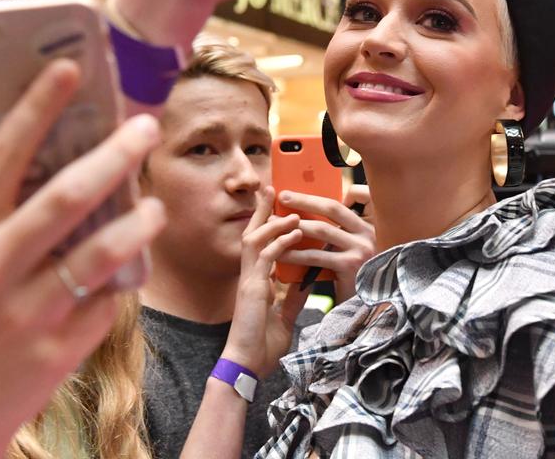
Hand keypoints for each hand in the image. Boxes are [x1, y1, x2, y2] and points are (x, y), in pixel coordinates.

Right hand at [0, 60, 165, 458]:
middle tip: (145, 126)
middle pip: (63, 199)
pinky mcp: (60, 349)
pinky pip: (105, 301)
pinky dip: (121, 278)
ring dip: (138, 222)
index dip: (37, 110)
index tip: (69, 69)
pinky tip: (128, 265)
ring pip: (99, 254)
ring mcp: (28, 313)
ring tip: (155, 204)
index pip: (1, 159)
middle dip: (111, 156)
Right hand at [222, 187, 307, 378]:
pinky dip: (279, 242)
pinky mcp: (251, 287)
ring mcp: (249, 280)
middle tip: (272, 188)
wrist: (248, 366)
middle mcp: (250, 276)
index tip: (281, 208)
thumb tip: (307, 282)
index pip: (262, 245)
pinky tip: (293, 232)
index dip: (270, 225)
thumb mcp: (284, 317)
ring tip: (293, 210)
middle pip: (253, 233)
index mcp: (257, 282)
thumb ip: (292, 298)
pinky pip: (264, 257)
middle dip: (262, 211)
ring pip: (255, 239)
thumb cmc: (261, 346)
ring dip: (274, 222)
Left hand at [275, 184, 374, 302]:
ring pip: (321, 231)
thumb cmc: (352, 277)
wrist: (364, 308)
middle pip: (332, 208)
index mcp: (367, 225)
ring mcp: (361, 249)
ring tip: (274, 224)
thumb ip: (338, 232)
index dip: (329, 191)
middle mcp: (368, 233)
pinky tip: (281, 253)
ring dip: (295, 226)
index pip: (353, 197)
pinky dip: (296, 254)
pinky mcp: (350, 266)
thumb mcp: (351, 249)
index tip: (311, 187)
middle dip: (304, 201)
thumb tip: (307, 212)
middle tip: (282, 196)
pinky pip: (316, 256)